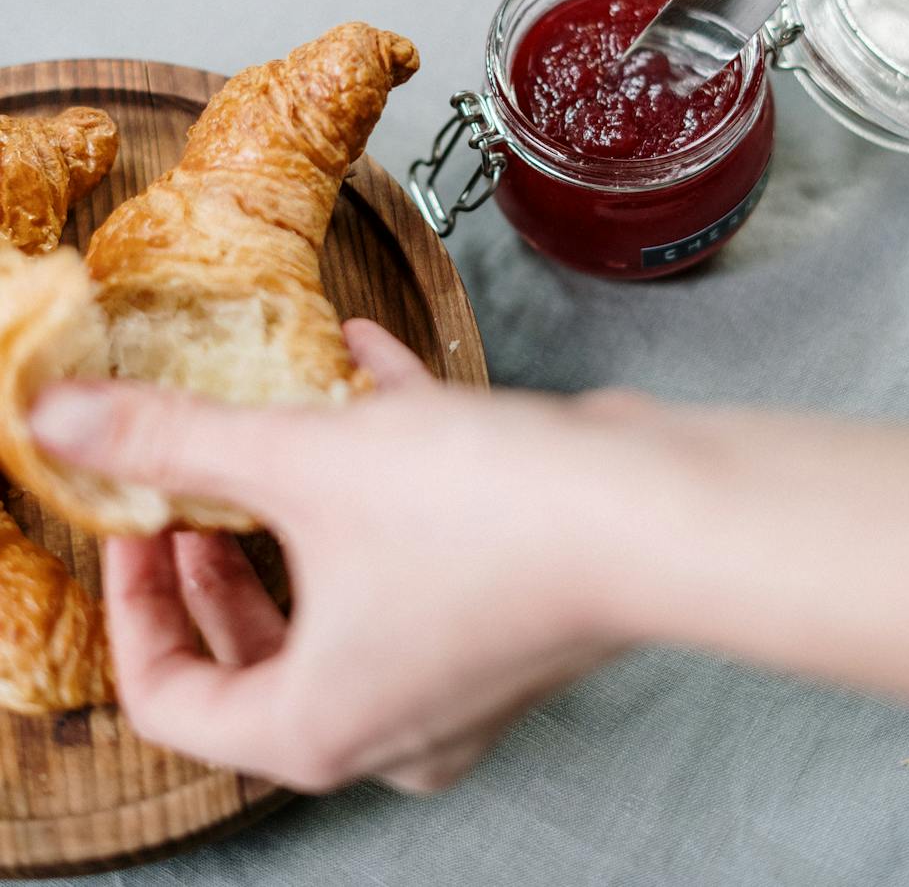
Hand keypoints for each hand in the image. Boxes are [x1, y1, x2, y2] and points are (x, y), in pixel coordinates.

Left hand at [29, 323, 654, 793]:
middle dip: (212, 554)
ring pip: (335, 596)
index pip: (168, 698)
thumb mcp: (303, 462)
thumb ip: (174, 441)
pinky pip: (411, 552)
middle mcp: (383, 720)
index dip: (131, 600)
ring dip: (298, 505)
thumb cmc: (491, 518)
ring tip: (277, 422)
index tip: (134, 517)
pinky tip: (371, 373)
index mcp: (314, 724)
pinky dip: (380, 476)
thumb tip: (63, 422)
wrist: (656, 511)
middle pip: (253, 651)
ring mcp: (449, 673)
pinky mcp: (499, 612)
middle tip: (190, 488)